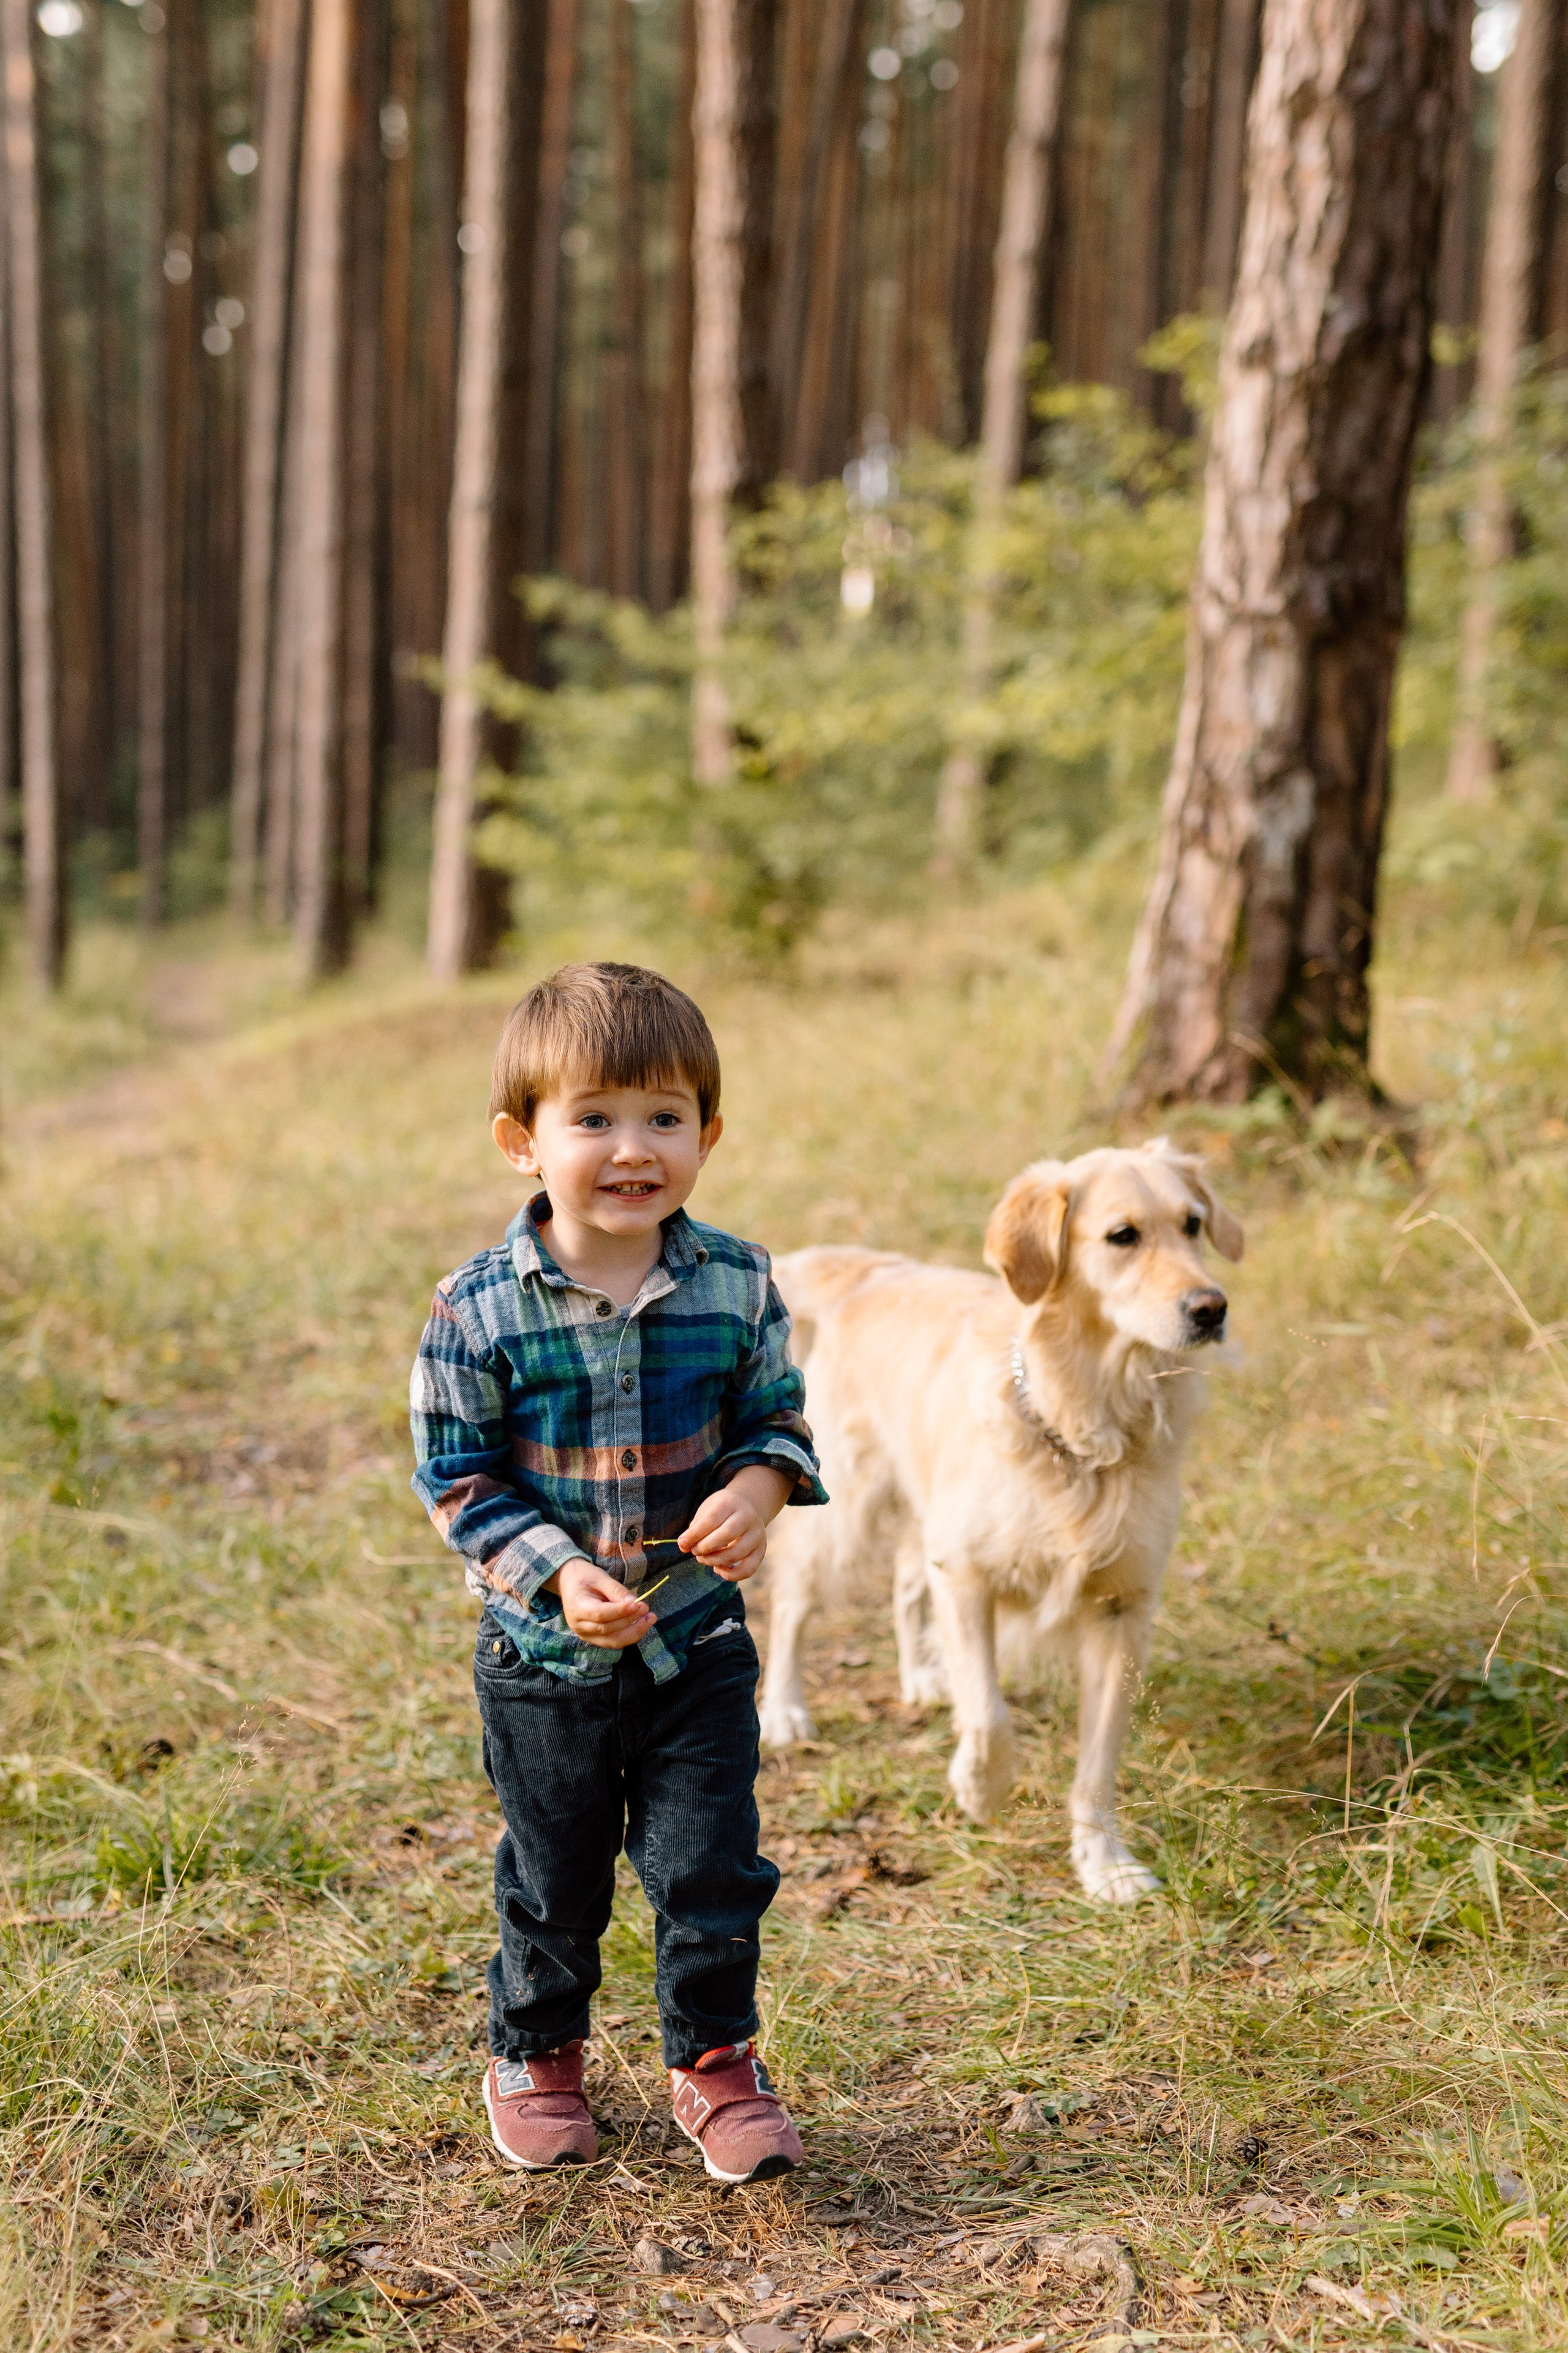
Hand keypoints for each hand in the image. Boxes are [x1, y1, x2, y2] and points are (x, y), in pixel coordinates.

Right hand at [544, 1559, 654, 1647]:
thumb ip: (616, 1591)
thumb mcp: (600, 1578)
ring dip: (634, 1631)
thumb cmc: (585, 1577)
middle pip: (608, 1629)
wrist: (569, 1583)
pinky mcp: (594, 1638)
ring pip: (613, 1641)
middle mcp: (579, 1626)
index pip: (600, 1614)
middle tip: (646, 1607)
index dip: (620, 1611)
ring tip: (649, 1618)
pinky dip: (629, 1635)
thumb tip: (635, 1603)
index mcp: (577, 1607)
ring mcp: (585, 1635)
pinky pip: (613, 1641)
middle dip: (630, 1620)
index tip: (638, 1604)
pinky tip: (641, 1624)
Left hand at [679, 1465, 792, 1582]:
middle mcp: (748, 1517)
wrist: (749, 1505)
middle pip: (725, 1536)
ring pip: (736, 1554)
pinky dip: (731, 1575)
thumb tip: (684, 1547)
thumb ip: (696, 1528)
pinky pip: (748, 1569)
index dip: (694, 1534)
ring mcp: (757, 1534)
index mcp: (731, 1503)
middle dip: (704, 1547)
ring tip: (703, 1559)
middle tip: (694, 1551)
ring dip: (714, 1561)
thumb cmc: (722, 1510)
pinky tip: (718, 1569)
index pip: (711, 1520)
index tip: (682, 1543)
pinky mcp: (761, 1550)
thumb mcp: (708, 1510)